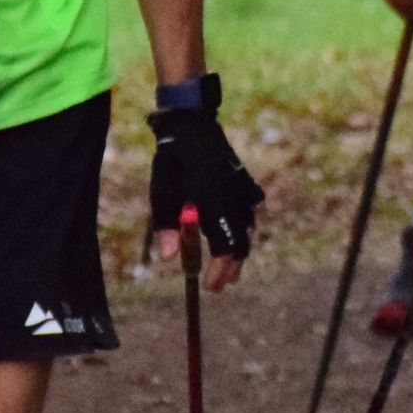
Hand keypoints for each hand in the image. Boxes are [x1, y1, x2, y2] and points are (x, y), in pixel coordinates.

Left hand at [149, 80, 264, 290]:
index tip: (212, 286)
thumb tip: (167, 258)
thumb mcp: (162, 194)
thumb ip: (166, 227)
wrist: (192, 125)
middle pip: (241, 244)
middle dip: (232, 267)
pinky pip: (250, 210)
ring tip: (229, 263)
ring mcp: (241, 190)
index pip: (225, 249)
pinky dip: (245, 225)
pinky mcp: (242, 181)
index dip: (220, 271)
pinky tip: (240, 229)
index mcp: (214, 206)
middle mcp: (233, 201)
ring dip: (239, 249)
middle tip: (221, 284)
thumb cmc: (173, 161)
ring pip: (248, 228)